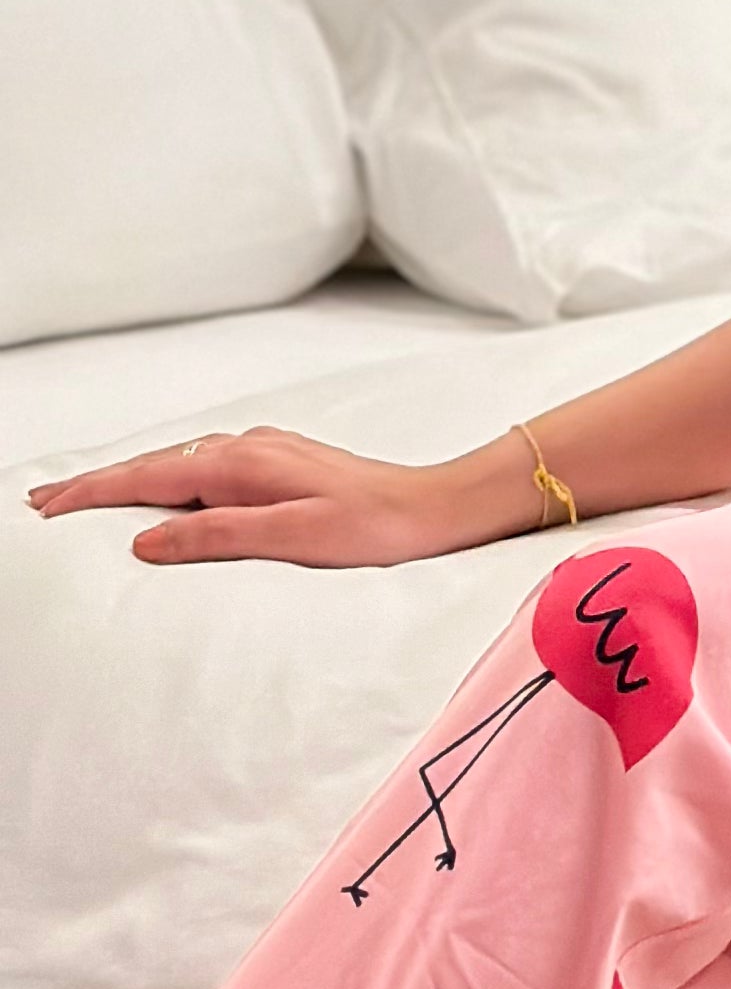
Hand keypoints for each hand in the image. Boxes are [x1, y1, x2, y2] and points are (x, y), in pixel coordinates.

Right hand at [22, 428, 512, 568]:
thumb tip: (144, 540)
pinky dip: (164, 474)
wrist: (432, 507)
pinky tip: (159, 486)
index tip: (44, 509)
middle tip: (40, 500)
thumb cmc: (372, 528)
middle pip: (153, 463)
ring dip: (126, 476)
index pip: (146, 478)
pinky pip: (203, 463)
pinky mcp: (279, 462)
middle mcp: (248, 448)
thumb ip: (216, 536)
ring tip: (82, 495)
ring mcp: (264, 450)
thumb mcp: (292, 539)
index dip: (91, 493)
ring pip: (176, 460)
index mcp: (242, 466)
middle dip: (94, 482)